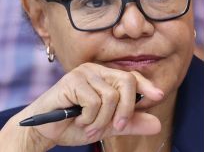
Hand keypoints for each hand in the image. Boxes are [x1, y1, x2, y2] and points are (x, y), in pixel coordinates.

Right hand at [2, 63, 164, 148]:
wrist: (46, 132)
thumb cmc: (75, 125)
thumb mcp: (108, 126)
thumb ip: (131, 124)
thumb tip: (157, 125)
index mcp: (107, 78)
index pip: (133, 77)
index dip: (147, 86)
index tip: (158, 96)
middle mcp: (97, 71)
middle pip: (127, 82)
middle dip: (126, 109)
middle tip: (116, 127)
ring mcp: (84, 73)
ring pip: (111, 97)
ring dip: (102, 119)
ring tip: (89, 126)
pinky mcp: (72, 81)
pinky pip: (94, 101)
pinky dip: (89, 117)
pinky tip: (78, 120)